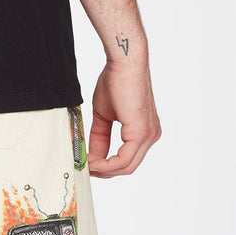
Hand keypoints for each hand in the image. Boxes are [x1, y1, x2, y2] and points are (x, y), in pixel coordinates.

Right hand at [87, 59, 160, 177]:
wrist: (124, 63)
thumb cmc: (116, 81)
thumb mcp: (104, 117)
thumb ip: (100, 138)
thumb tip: (92, 157)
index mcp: (144, 132)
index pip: (126, 160)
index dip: (106, 166)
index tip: (87, 163)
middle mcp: (151, 136)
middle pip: (127, 167)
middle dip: (104, 171)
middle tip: (84, 167)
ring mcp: (148, 135)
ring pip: (126, 167)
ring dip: (103, 169)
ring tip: (86, 163)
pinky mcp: (141, 133)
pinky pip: (124, 160)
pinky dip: (106, 164)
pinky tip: (92, 159)